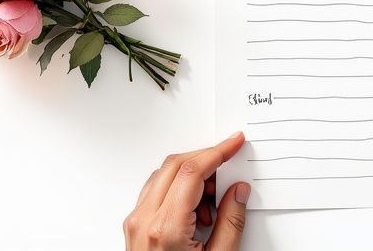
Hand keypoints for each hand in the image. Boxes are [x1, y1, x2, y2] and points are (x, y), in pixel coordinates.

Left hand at [123, 133, 250, 249]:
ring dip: (192, 177)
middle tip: (229, 168)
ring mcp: (135, 223)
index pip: (191, 172)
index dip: (216, 152)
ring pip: (164, 175)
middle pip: (175, 166)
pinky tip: (196, 210)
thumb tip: (238, 191)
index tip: (233, 143)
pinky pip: (156, 191)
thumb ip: (231, 221)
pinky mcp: (134, 226)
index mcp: (165, 229)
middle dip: (205, 159)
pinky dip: (179, 189)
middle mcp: (144, 221)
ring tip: (212, 204)